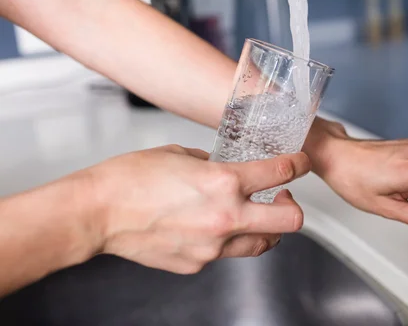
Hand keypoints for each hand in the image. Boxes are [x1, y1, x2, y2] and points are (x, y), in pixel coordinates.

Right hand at [82, 145, 309, 273]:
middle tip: (284, 197)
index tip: (300, 163)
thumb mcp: (179, 153)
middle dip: (294, 207)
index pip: (281, 173)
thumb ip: (211, 163)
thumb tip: (225, 167)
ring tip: (252, 215)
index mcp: (224, 182)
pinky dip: (227, 240)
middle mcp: (226, 217)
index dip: (299, 164)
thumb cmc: (130, 178)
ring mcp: (213, 247)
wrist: (96, 213)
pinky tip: (209, 227)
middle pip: (290, 221)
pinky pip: (226, 253)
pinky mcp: (198, 264)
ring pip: (264, 244)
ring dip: (266, 228)